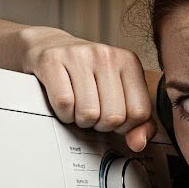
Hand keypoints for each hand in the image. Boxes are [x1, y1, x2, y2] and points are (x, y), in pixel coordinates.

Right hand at [18, 26, 157, 151]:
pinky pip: (64, 104)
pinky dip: (63, 113)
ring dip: (81, 120)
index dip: (124, 126)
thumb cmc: (87, 75)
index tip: (113, 117)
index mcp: (129, 62)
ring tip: (79, 108)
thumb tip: (138, 143)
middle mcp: (106, 55)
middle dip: (101, 125)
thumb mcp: (119, 93)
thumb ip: (138, 122)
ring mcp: (79, 55)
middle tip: (94, 113)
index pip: (139, 113)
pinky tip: (65, 104)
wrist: (50, 44)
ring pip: (88, 113)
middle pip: (113, 117)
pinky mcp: (53, 60)